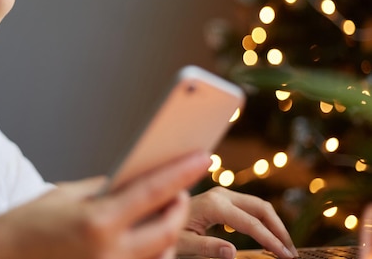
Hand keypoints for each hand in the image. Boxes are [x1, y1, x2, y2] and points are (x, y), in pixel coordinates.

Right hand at [0, 151, 210, 258]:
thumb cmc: (25, 226)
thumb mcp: (64, 195)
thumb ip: (104, 188)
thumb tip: (134, 179)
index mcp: (97, 222)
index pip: (153, 191)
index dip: (182, 172)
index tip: (202, 156)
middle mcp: (109, 252)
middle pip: (167, 228)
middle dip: (179, 206)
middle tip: (180, 189)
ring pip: (160, 253)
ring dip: (167, 230)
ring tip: (163, 210)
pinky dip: (150, 250)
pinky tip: (144, 234)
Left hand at [177, 187, 297, 258]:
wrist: (153, 213)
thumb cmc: (165, 230)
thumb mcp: (183, 244)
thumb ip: (207, 248)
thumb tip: (232, 252)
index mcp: (214, 205)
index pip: (252, 223)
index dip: (272, 241)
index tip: (287, 257)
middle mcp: (221, 194)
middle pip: (261, 208)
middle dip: (279, 230)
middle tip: (292, 253)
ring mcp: (222, 193)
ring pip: (258, 204)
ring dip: (274, 224)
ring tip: (284, 247)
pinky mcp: (222, 197)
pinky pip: (249, 206)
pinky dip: (263, 219)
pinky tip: (267, 237)